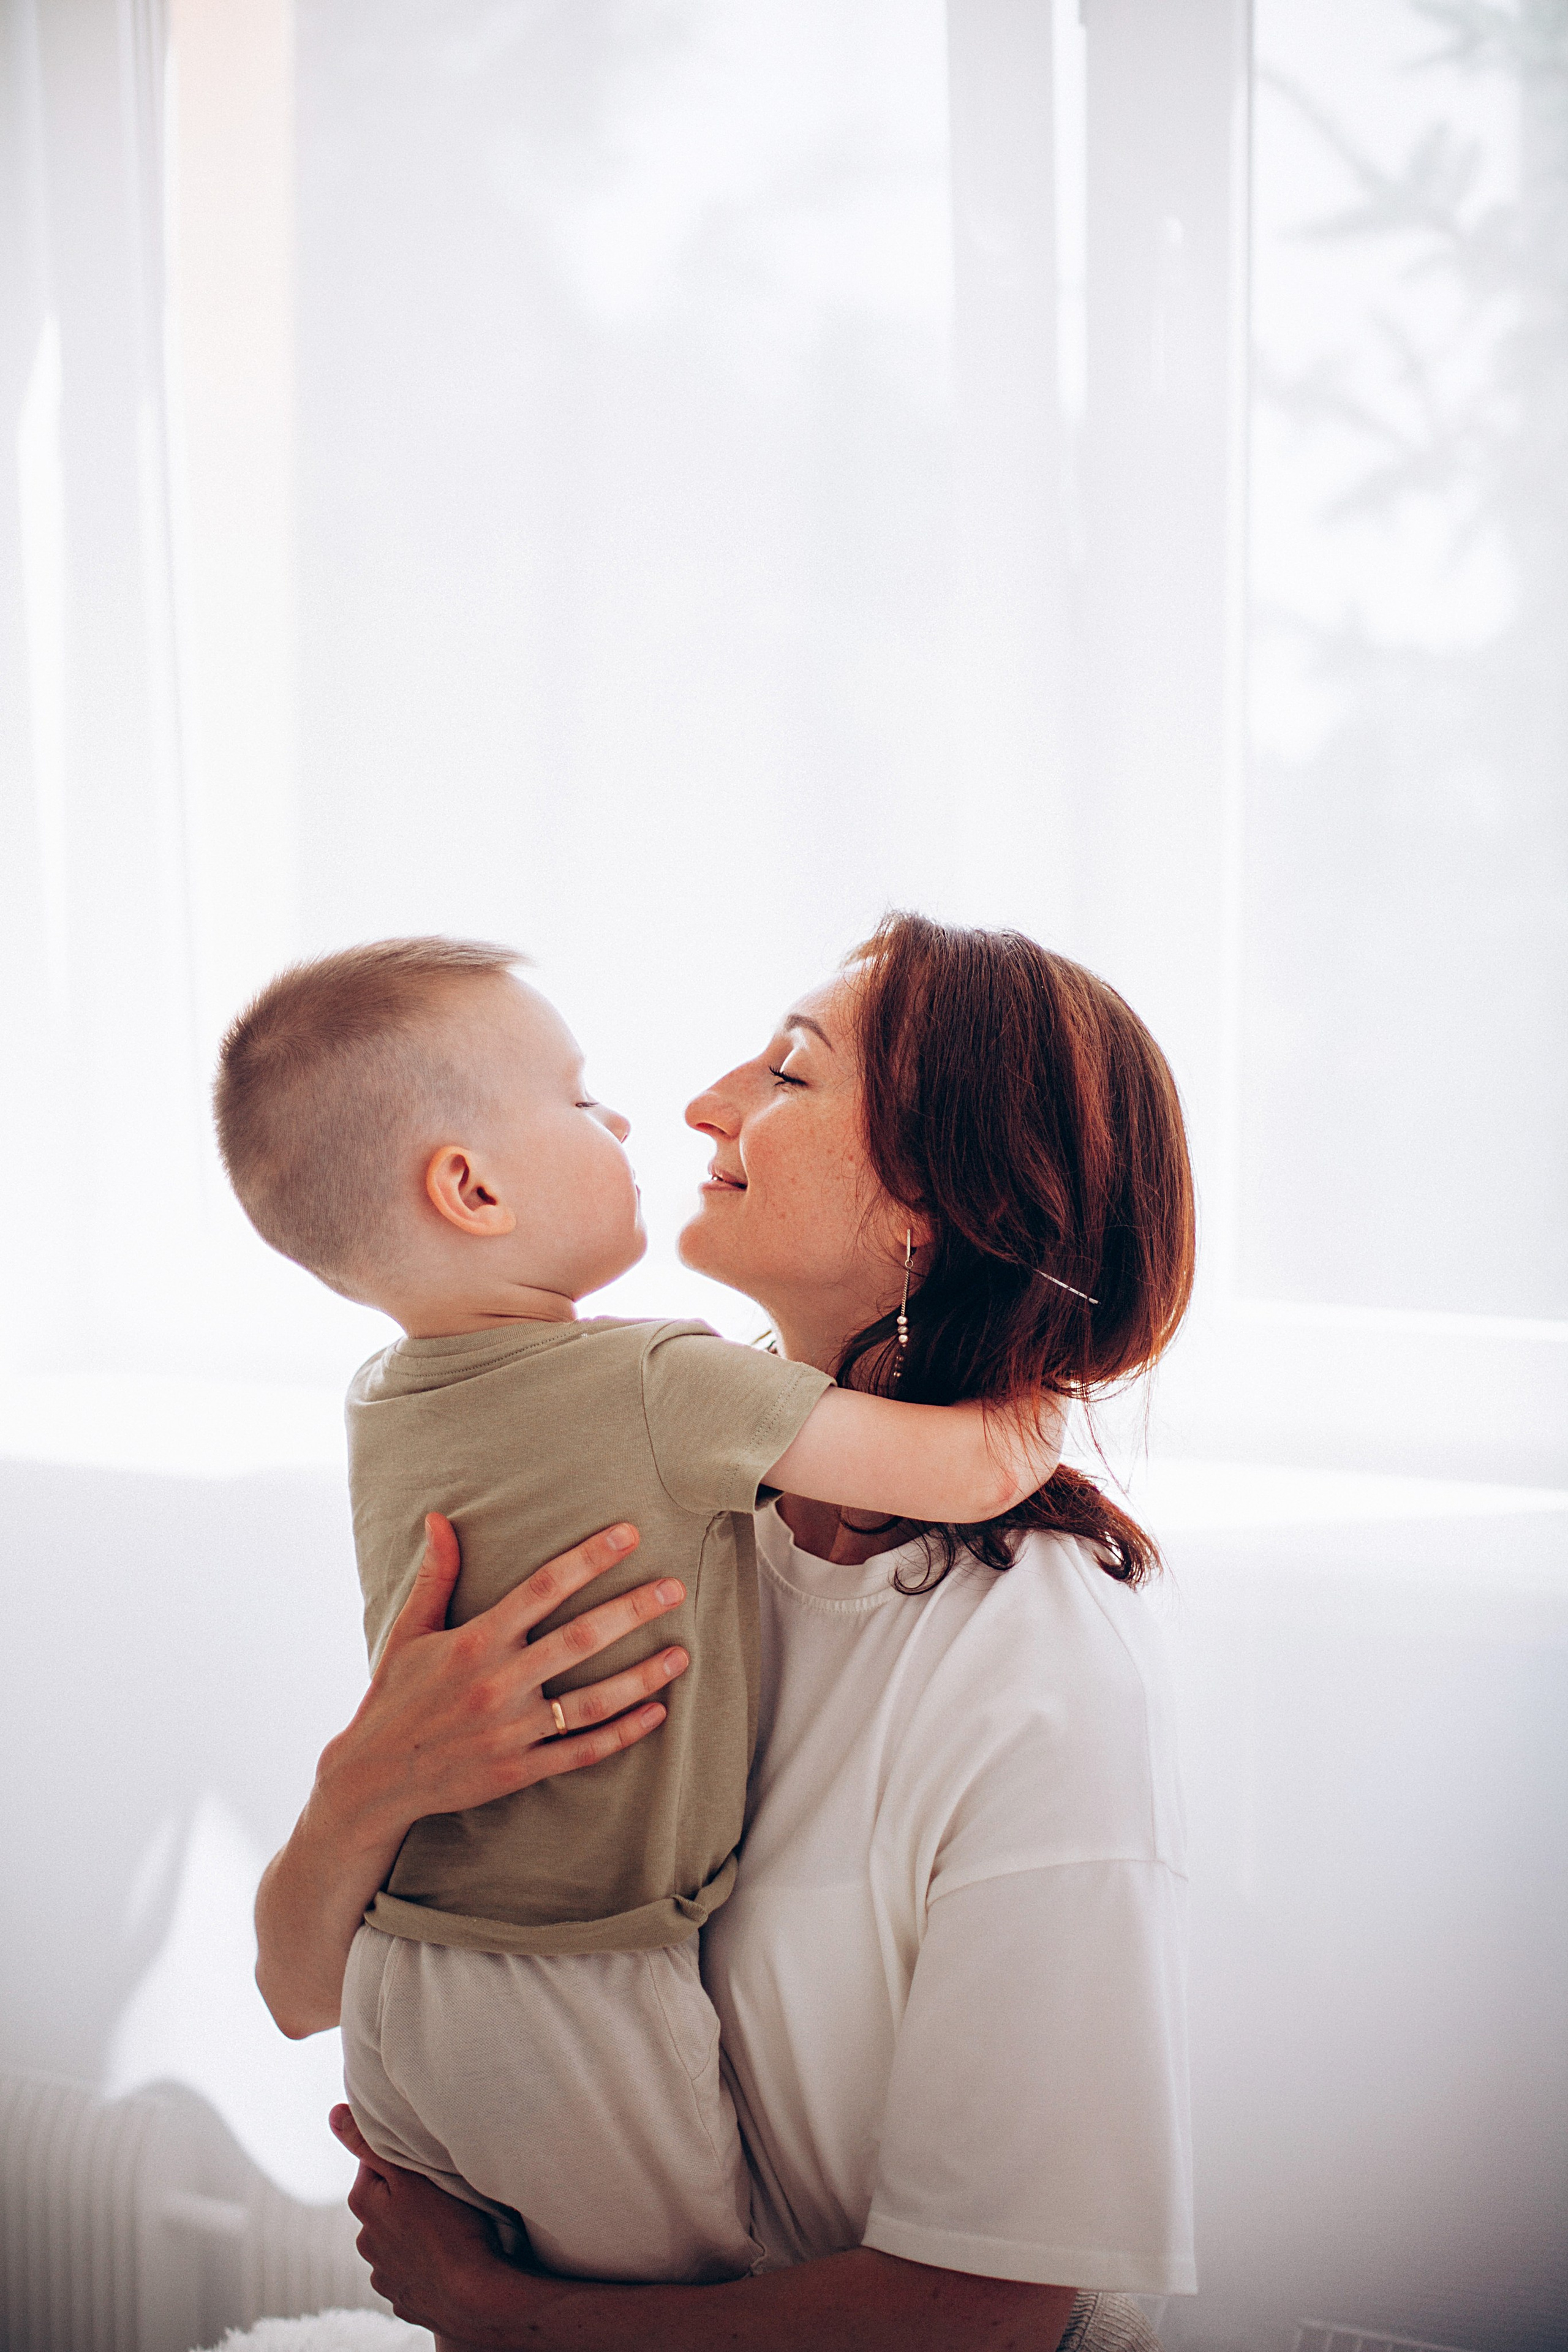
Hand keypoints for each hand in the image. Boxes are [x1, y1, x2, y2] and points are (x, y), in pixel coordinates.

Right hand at [254, 1515, 688, 2037]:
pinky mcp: (519, 1771)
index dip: (588, 1558)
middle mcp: (497, 1684)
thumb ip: (436, 1576)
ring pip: (592, 1701)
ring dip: (642, 1677)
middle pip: (579, 1639)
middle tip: (675, 1588)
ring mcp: (511, 1731)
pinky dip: (623, 1733)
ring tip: (682, 1654)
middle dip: (632, 1611)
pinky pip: (581, 1751)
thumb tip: (440, 1518)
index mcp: (474, 1642)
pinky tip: (657, 1712)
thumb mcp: (410, 1632)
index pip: (542, 1589)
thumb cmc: (395, 1695)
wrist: (373, 1778)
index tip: (630, 1534)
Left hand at [331, 2104, 546, 2346]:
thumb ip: (369, 2143)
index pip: (375, 2162)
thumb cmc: (448, 2228)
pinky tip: (447, 2257)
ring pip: (399, 2238)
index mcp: (364, 2204)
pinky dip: (425, 2263)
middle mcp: (366, 2241)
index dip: (403, 2156)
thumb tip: (334, 2115)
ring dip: (415, 2231)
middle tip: (442, 2191)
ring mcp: (385, 2275)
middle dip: (407, 2194)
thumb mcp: (409, 2175)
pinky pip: (412, 2271)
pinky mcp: (404, 2300)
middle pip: (386, 2202)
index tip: (427, 2159)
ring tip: (448, 2228)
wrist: (473, 2297)